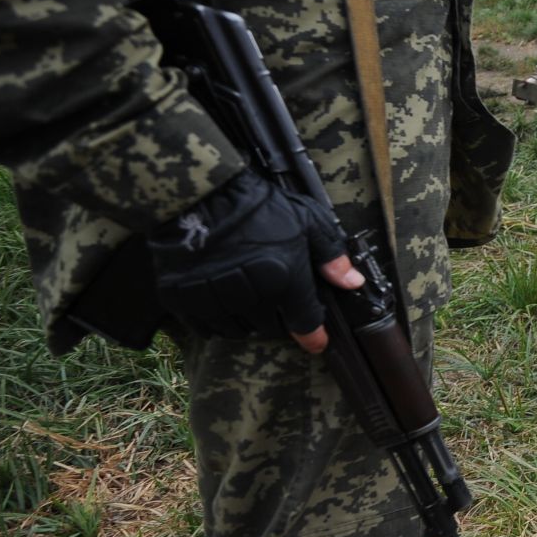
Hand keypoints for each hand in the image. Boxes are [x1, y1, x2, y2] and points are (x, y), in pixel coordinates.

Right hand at [147, 168, 362, 352]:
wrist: (200, 194)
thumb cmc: (258, 206)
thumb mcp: (307, 222)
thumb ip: (331, 256)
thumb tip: (353, 283)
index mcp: (284, 278)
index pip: (305, 323)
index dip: (314, 337)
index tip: (317, 343)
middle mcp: (250, 296)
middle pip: (271, 329)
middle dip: (279, 319)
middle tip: (276, 300)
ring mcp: (214, 300)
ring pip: (238, 331)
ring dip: (248, 322)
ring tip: (249, 299)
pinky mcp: (183, 301)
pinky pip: (206, 328)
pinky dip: (218, 321)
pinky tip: (223, 302)